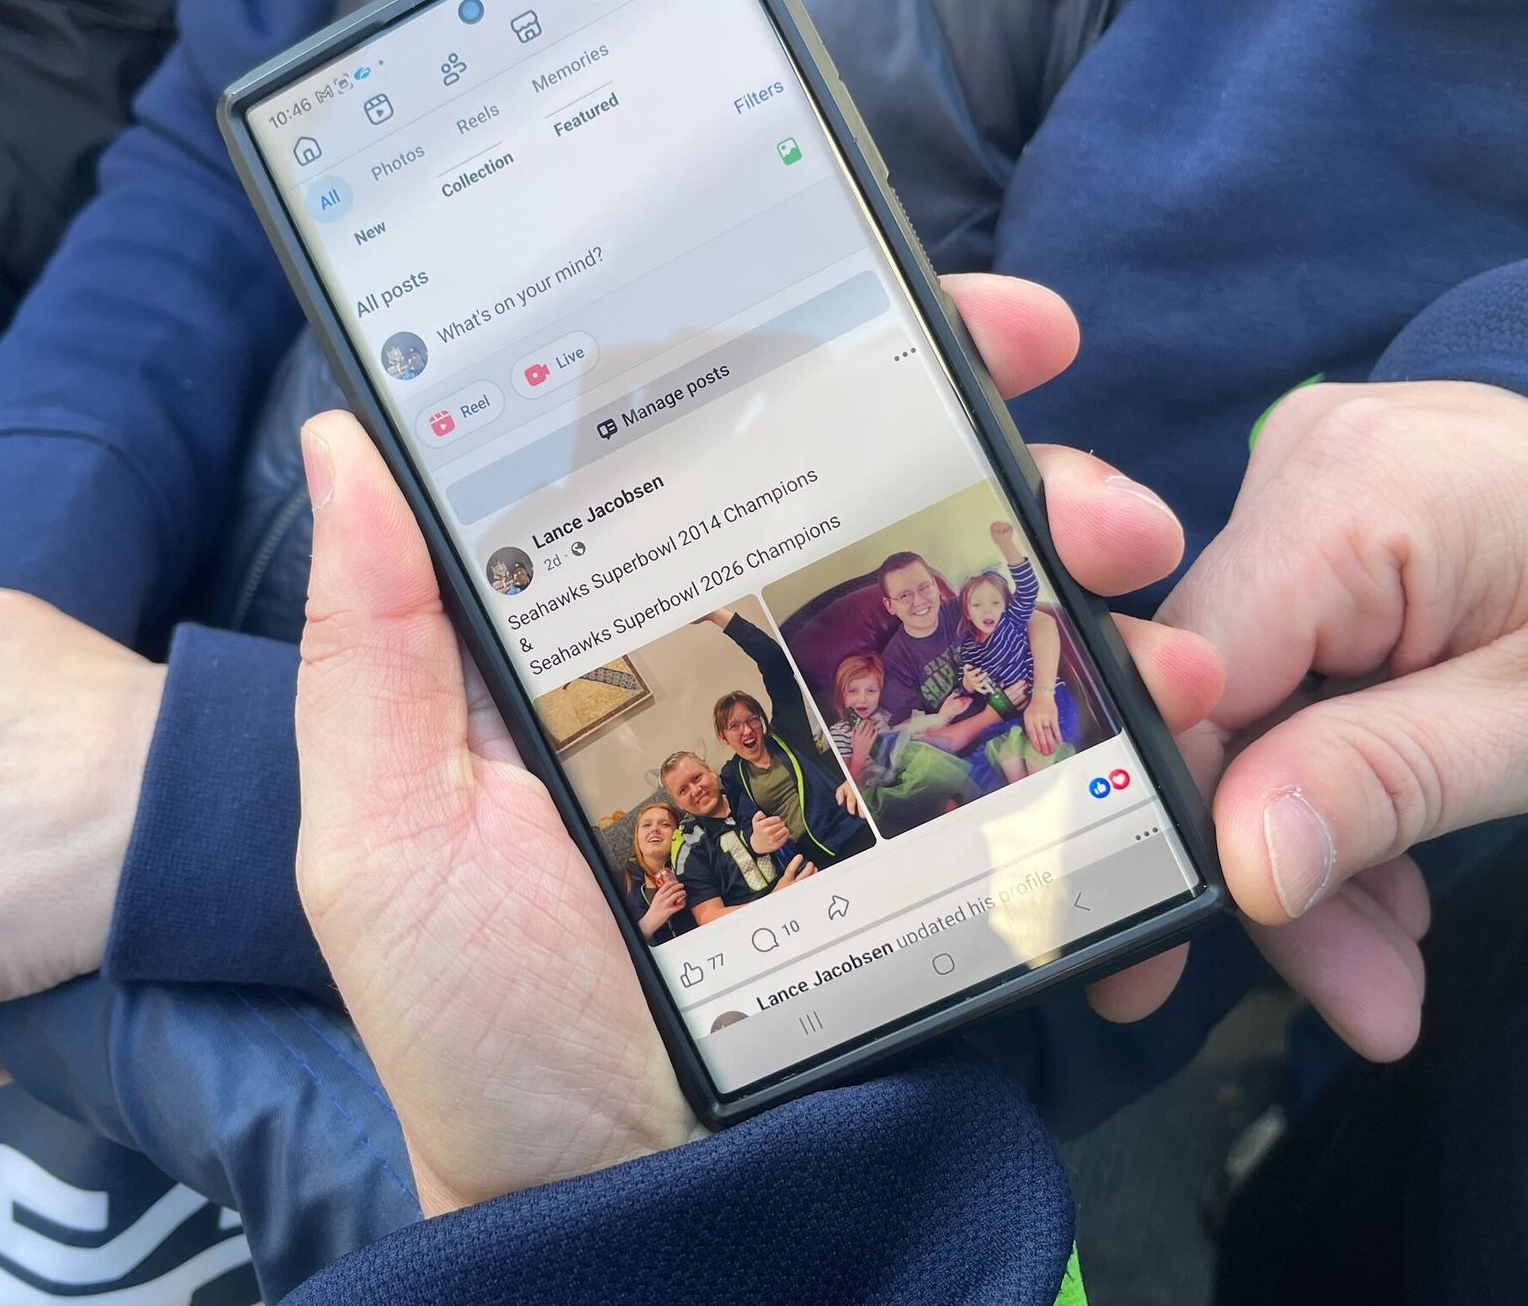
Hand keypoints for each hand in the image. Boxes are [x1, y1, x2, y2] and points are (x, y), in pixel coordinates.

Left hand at [288, 271, 1221, 1212]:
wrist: (629, 1210)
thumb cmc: (485, 1029)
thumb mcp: (388, 835)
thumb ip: (371, 643)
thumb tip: (350, 432)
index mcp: (630, 624)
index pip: (731, 440)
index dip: (840, 352)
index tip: (962, 316)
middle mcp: (752, 661)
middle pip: (895, 501)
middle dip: (1021, 455)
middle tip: (1102, 489)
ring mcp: (860, 752)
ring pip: (992, 611)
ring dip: (1097, 578)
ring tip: (1153, 609)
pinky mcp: (938, 845)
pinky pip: (1043, 753)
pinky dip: (1126, 720)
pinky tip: (1177, 716)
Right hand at [640, 881, 689, 936]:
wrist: (650, 920)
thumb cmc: (653, 910)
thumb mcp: (656, 899)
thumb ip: (662, 895)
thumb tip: (670, 891)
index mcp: (658, 895)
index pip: (666, 885)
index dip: (673, 882)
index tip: (677, 882)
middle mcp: (661, 898)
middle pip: (672, 889)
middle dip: (679, 886)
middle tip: (682, 886)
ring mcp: (665, 904)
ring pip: (676, 895)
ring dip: (682, 893)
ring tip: (684, 893)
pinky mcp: (669, 911)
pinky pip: (678, 906)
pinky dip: (682, 904)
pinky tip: (684, 903)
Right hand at [750, 814, 793, 853]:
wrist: (757, 844)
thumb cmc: (759, 831)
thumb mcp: (755, 822)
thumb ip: (758, 815)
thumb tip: (762, 813)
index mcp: (762, 825)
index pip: (776, 819)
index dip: (777, 819)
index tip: (777, 819)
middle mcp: (766, 832)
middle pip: (781, 824)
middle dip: (781, 823)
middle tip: (780, 824)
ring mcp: (771, 839)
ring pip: (784, 830)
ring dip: (784, 828)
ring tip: (782, 828)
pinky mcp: (776, 845)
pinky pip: (785, 837)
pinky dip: (786, 834)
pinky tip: (783, 834)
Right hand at [850, 719, 876, 757]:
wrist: (859, 756)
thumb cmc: (856, 748)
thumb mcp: (852, 740)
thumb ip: (853, 733)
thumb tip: (855, 727)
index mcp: (857, 735)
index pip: (861, 725)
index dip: (864, 721)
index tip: (866, 719)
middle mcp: (862, 736)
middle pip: (867, 726)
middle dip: (870, 722)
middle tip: (871, 721)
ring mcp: (867, 739)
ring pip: (871, 729)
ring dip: (873, 725)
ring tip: (873, 724)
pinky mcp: (871, 742)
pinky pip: (875, 734)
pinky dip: (876, 731)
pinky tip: (876, 729)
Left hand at [1022, 686, 1061, 755]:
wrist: (1042, 695)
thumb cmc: (1034, 708)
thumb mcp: (1028, 715)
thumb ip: (1030, 726)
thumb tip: (1033, 740)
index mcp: (1028, 718)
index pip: (1031, 732)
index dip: (1035, 742)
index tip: (1038, 750)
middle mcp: (1036, 718)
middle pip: (1040, 734)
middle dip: (1043, 745)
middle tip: (1046, 754)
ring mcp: (1045, 717)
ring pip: (1048, 732)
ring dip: (1050, 742)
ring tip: (1052, 751)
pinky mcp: (1053, 715)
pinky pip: (1055, 727)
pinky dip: (1058, 735)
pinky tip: (1060, 742)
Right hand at [1093, 382, 1527, 1058]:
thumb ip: (1387, 781)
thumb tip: (1239, 867)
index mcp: (1346, 494)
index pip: (1192, 680)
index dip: (1180, 820)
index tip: (1196, 954)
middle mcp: (1287, 474)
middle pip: (1210, 704)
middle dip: (1265, 863)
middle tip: (1355, 997)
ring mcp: (1289, 497)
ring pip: (1237, 707)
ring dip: (1299, 845)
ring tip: (1388, 965)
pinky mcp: (1302, 535)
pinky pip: (1272, 679)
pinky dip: (1319, 785)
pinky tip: (1381, 877)